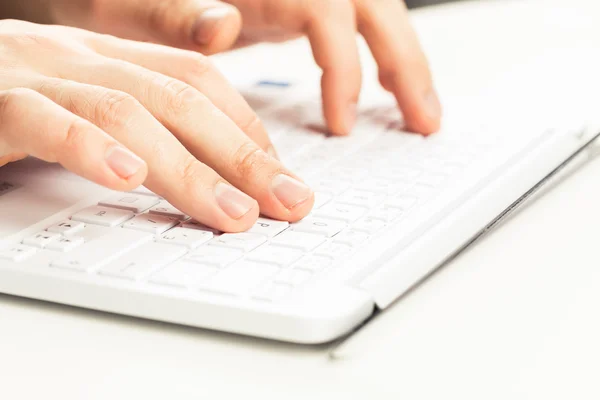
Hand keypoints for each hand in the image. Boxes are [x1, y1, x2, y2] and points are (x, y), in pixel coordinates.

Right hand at [0, 20, 313, 231]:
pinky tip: (126, 177)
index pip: (197, 82)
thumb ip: (136, 128)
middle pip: (182, 99)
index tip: (280, 174)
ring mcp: (34, 73)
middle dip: (245, 155)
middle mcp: (79, 57)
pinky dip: (88, 147)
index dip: (246, 128)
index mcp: (108, 58)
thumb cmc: (5, 105)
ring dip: (190, 169)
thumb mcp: (83, 109)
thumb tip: (200, 172)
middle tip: (292, 202)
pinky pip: (44, 119)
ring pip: (129, 111)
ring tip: (234, 214)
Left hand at [47, 0, 441, 135]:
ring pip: (371, 14)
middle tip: (424, 121)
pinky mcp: (285, 7)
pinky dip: (372, 62)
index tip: (339, 124)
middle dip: (403, 63)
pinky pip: (348, 29)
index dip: (342, 66)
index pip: (325, 8)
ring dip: (402, 63)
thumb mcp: (119, 6)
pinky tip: (382, 90)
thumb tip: (223, 23)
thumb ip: (172, 12)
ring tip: (421, 113)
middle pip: (369, 4)